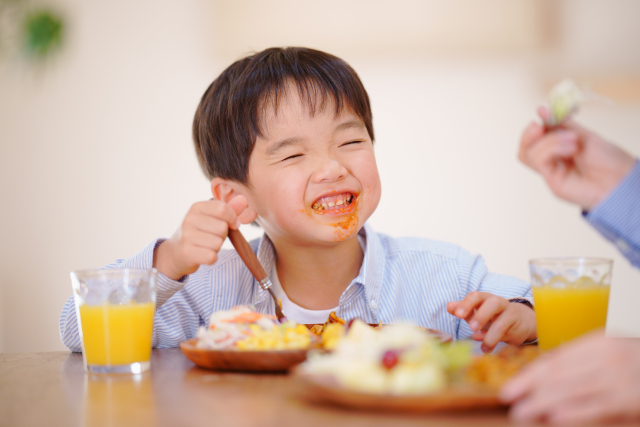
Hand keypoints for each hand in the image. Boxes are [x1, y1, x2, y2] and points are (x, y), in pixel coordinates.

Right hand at [154, 195, 254, 279]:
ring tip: (205, 245)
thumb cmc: (198, 233)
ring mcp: (186, 236)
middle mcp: (189, 220)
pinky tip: (202, 254)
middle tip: (211, 237)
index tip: (231, 224)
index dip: (232, 218)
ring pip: (218, 243)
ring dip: (216, 247)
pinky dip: (211, 258)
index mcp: (196, 207)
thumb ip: (229, 209)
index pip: (223, 208)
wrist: (175, 252)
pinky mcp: (187, 253)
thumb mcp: (211, 217)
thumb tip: (243, 200)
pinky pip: (212, 256)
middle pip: (223, 228)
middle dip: (222, 235)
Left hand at [447, 292, 535, 352]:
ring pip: (501, 322)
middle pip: (493, 303)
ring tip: (477, 341)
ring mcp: (509, 313)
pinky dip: (495, 341)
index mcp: (485, 298)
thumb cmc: (492, 316)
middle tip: (471, 328)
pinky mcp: (516, 326)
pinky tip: (486, 348)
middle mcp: (498, 302)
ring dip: (489, 334)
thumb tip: (449, 306)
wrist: (519, 321)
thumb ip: (463, 309)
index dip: (466, 304)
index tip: (457, 314)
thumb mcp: (476, 312)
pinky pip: (507, 334)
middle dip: (481, 315)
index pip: (476, 296)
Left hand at [500, 330, 639, 423]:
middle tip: (508, 400)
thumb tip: (545, 373)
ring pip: (573, 392)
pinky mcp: (630, 400)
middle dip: (530, 389)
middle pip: (560, 375)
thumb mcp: (610, 347)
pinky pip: (597, 408)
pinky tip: (554, 418)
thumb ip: (582, 358)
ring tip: (522, 413)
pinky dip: (574, 413)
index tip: (511, 387)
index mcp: (598, 342)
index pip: (556, 360)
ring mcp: (619, 379)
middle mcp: (606, 358)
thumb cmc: (635, 355)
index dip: (530, 375)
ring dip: (543, 404)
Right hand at [519, 107, 634, 210]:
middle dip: (528, 135)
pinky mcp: (552, 182)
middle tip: (540, 126)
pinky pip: (539, 161)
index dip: (535, 125)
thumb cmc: (607, 158)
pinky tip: (571, 148)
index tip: (543, 112)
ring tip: (572, 140)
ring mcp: (551, 171)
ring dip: (548, 141)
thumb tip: (541, 110)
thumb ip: (561, 124)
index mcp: (558, 148)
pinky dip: (551, 149)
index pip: (535, 136)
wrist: (619, 177)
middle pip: (525, 148)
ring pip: (528, 153)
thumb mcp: (582, 134)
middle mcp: (552, 160)